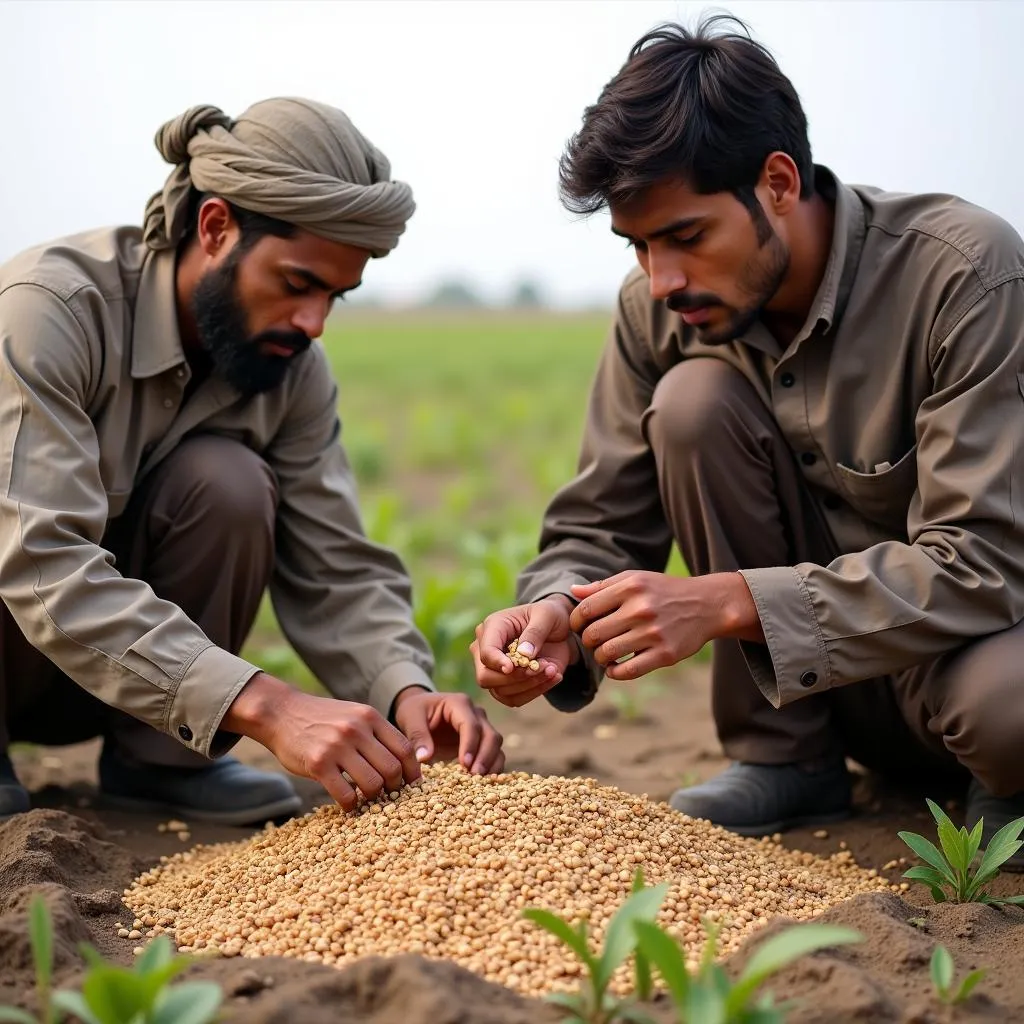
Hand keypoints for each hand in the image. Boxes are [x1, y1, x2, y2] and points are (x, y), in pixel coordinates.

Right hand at [222, 673, 420, 810]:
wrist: (281, 712)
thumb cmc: (321, 719)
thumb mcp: (353, 714)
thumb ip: (376, 733)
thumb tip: (402, 761)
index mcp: (370, 717)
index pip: (405, 748)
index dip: (412, 771)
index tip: (411, 784)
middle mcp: (357, 730)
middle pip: (392, 769)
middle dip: (395, 788)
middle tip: (389, 795)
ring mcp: (337, 746)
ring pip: (372, 783)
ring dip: (373, 798)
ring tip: (368, 800)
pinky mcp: (318, 764)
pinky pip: (344, 794)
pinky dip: (351, 805)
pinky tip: (348, 805)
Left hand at [391, 687, 504, 773]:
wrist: (420, 710)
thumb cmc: (415, 711)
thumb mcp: (410, 718)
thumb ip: (417, 735)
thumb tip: (424, 757)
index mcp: (459, 704)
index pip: (471, 725)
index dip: (470, 745)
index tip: (464, 764)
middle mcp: (476, 714)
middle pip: (490, 735)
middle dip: (485, 756)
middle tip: (474, 775)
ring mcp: (482, 727)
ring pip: (496, 745)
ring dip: (491, 763)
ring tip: (478, 781)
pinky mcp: (481, 742)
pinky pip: (494, 754)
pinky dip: (492, 767)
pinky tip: (482, 782)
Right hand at [471, 595, 577, 706]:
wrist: (559, 630)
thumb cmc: (549, 616)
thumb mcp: (547, 615)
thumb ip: (535, 632)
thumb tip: (523, 654)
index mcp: (492, 628)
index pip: (486, 652)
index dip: (497, 663)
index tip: (512, 667)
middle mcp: (488, 650)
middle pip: (486, 677)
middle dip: (515, 678)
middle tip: (544, 668)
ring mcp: (495, 669)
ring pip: (501, 691)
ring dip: (530, 685)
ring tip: (553, 670)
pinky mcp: (507, 684)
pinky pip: (514, 699)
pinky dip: (535, 692)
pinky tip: (553, 677)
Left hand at [569, 570, 761, 679]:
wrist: (707, 604)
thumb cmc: (664, 591)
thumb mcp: (635, 579)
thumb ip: (602, 586)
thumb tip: (573, 591)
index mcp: (630, 588)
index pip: (586, 609)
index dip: (575, 621)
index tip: (579, 626)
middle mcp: (641, 609)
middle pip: (593, 634)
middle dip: (587, 641)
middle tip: (592, 641)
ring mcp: (653, 633)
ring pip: (607, 654)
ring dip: (599, 658)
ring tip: (604, 653)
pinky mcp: (665, 654)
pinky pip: (628, 671)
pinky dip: (614, 673)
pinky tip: (615, 667)